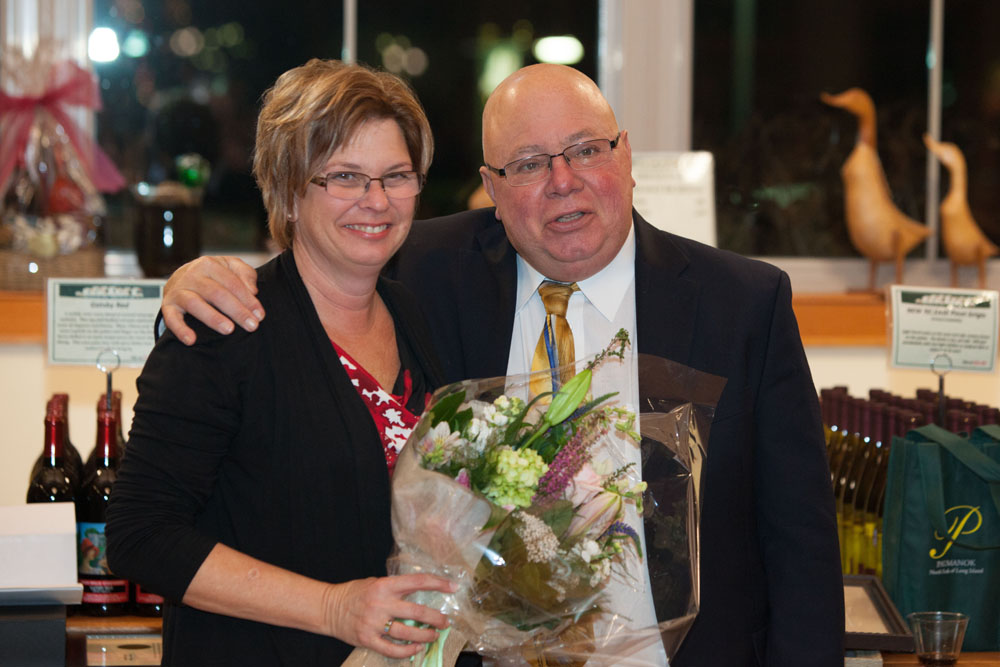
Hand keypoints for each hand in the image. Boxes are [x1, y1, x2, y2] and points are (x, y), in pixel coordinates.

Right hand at [162, 256, 263, 344]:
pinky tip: (191, 340)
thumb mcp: (230, 267)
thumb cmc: (212, 275)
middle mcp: (192, 275)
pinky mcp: (168, 305)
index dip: (248, 300)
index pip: (233, 283)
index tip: (260, 315)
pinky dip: (180, 329)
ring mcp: (179, 290)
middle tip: (252, 326)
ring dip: (213, 318)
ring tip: (229, 330)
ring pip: (195, 304)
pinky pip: (171, 318)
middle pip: (217, 294)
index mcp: (209, 264)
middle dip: (237, 311)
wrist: (180, 277)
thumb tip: (253, 290)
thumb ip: (245, 274)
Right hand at [324, 574, 456, 658]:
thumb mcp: (376, 582)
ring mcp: (374, 623)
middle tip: (446, 621)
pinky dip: (407, 650)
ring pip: (407, 633)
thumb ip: (396, 588)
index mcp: (385, 585)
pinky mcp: (368, 639)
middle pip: (417, 611)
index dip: (438, 583)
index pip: (417, 581)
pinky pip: (392, 649)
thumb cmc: (356, 593)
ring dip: (425, 635)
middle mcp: (381, 603)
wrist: (329, 608)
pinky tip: (417, 648)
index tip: (453, 587)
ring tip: (434, 635)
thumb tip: (422, 591)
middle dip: (436, 618)